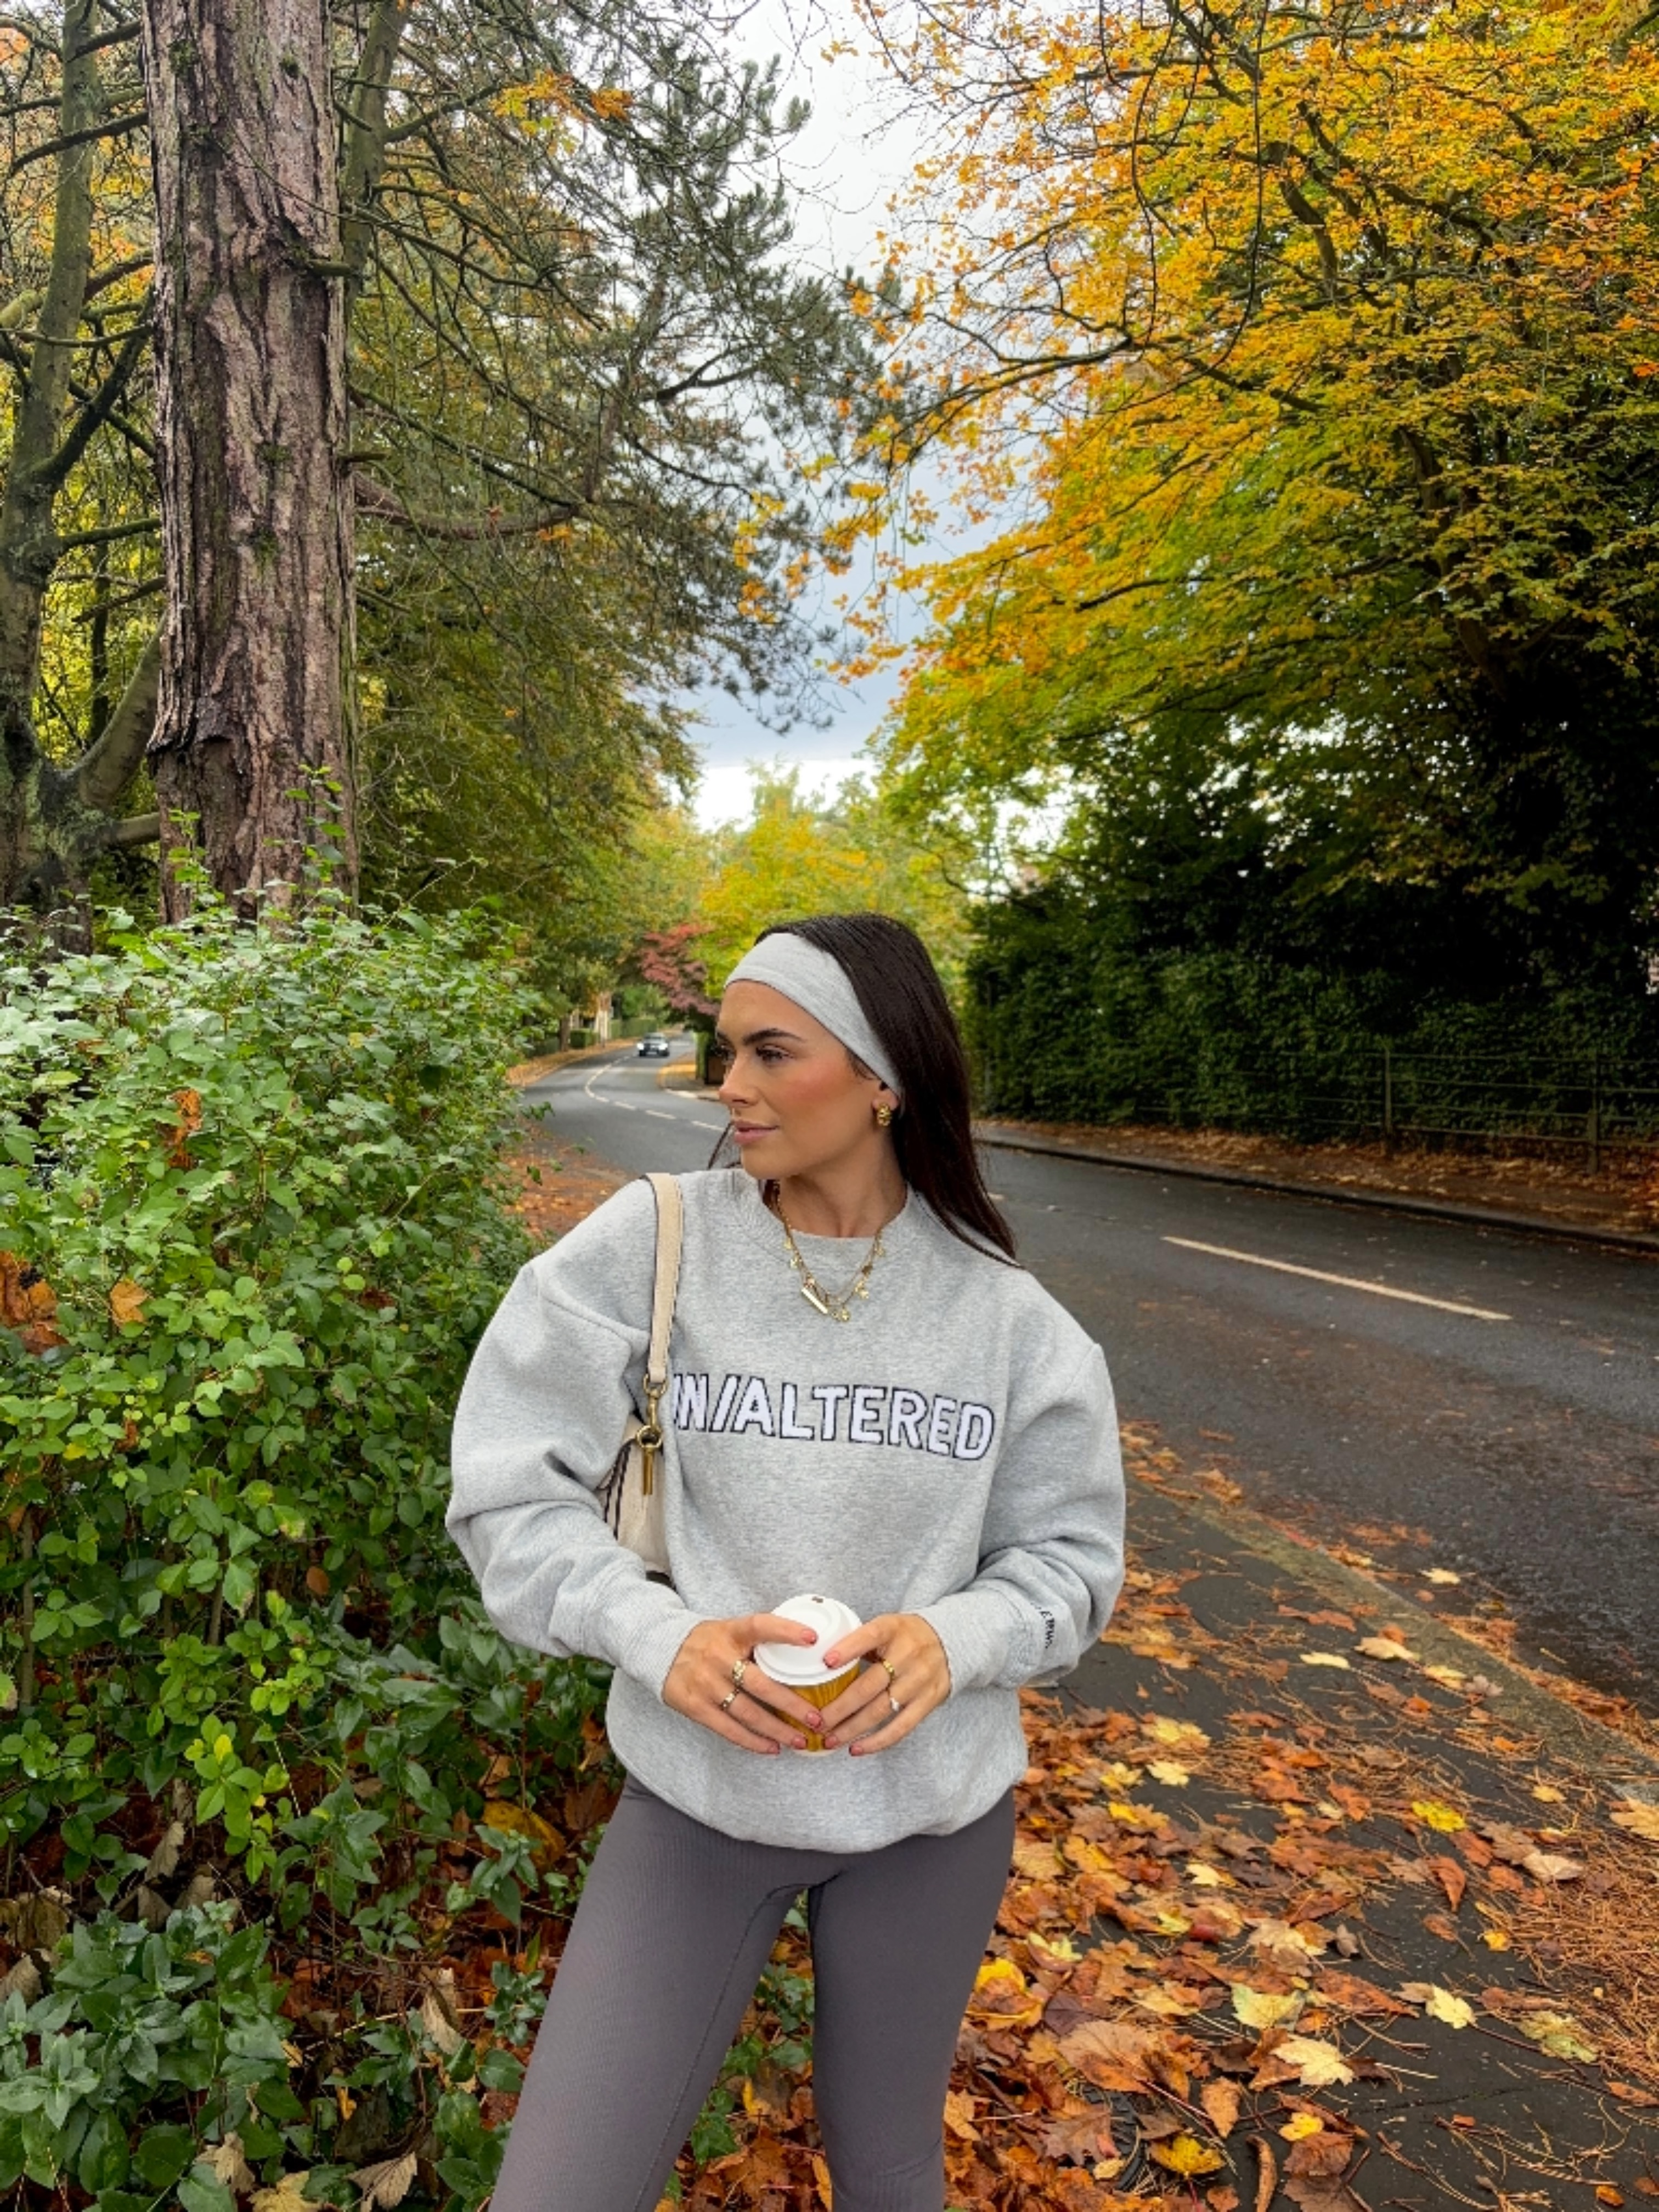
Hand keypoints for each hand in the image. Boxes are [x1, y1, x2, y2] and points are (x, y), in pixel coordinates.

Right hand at [662, 1613, 827, 1753]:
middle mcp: (718, 1657)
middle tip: (818, 1719)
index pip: (760, 1626)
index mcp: (731, 1632)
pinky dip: (753, 1741)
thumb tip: (805, 1651)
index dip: (786, 1631)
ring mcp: (706, 1684)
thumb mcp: (729, 1629)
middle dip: (792, 1705)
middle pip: (761, 1684)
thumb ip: (758, 1640)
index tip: (813, 1639)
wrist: (661, 1650)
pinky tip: (772, 1748)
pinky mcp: (696, 1707)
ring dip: (777, 1730)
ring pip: (748, 1713)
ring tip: (801, 1740)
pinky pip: (729, 1729)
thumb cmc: (708, 1641)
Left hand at [817, 1613, 951, 1754]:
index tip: (825, 1662)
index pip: (869, 1637)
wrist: (949, 1641)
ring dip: (852, 1729)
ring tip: (829, 1740)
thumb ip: (859, 1641)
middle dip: (839, 1707)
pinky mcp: (928, 1702)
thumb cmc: (905, 1636)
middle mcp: (908, 1655)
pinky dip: (877, 1741)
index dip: (847, 1650)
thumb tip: (820, 1664)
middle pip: (869, 1685)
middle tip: (816, 1721)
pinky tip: (856, 1749)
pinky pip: (901, 1727)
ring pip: (880, 1710)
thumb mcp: (885, 1626)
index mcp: (892, 1629)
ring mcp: (919, 1681)